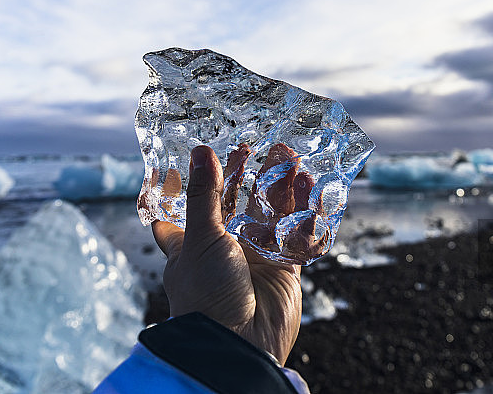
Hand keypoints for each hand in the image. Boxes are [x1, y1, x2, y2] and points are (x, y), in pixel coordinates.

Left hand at [151, 145, 302, 364]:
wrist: (239, 345)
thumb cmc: (206, 295)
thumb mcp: (198, 239)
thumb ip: (203, 195)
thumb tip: (199, 152)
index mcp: (189, 244)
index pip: (185, 208)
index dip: (191, 181)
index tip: (202, 153)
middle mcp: (221, 248)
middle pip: (235, 203)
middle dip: (247, 175)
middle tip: (258, 146)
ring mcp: (254, 257)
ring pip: (269, 212)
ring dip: (279, 185)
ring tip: (289, 154)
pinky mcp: (283, 268)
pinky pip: (296, 232)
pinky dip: (304, 209)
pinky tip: (308, 184)